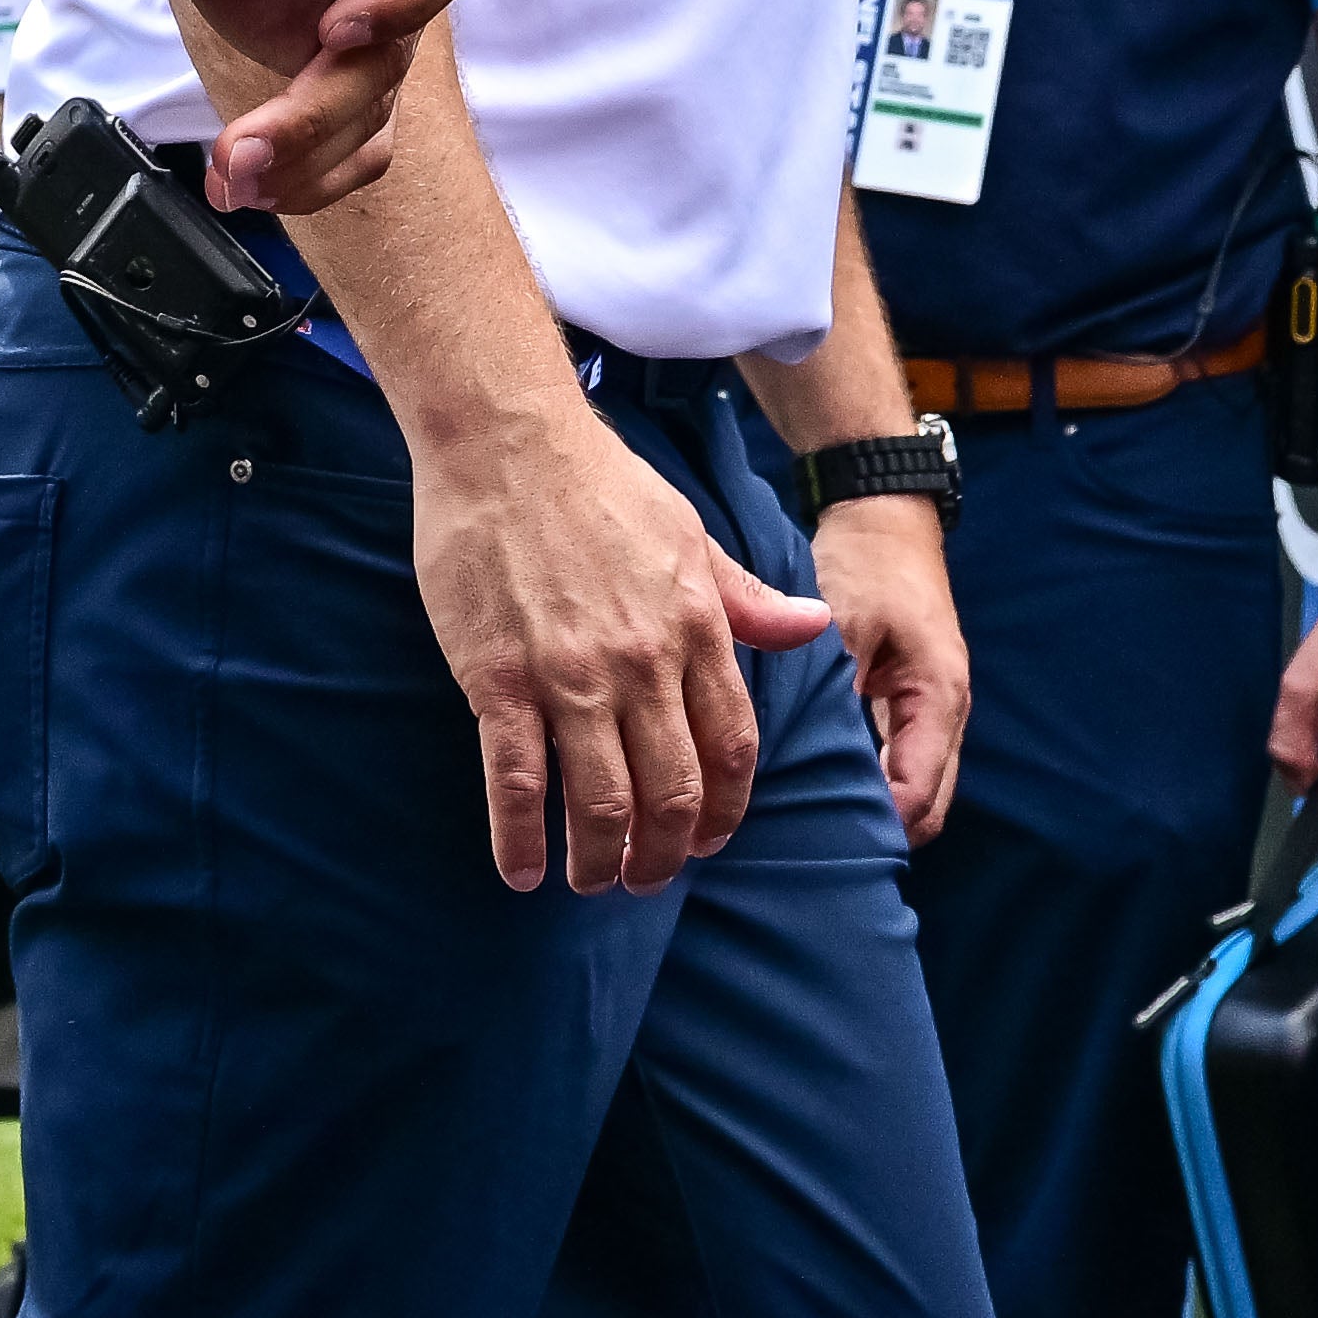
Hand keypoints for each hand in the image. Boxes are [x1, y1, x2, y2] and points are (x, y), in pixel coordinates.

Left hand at [94, 0, 473, 214]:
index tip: (335, 26)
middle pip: (403, 49)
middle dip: (328, 109)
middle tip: (247, 148)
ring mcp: (370, 17)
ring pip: (372, 107)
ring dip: (306, 157)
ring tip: (231, 182)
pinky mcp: (335, 61)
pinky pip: (348, 134)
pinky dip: (306, 173)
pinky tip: (243, 188)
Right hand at [410, 407, 824, 895]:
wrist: (507, 440)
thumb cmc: (600, 484)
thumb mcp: (691, 536)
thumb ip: (748, 600)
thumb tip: (817, 628)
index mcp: (695, 629)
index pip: (731, 750)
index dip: (724, 812)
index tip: (706, 842)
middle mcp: (643, 663)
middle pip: (671, 794)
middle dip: (663, 857)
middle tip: (644, 877)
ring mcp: (570, 676)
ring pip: (600, 803)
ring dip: (598, 861)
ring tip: (590, 878)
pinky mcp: (500, 680)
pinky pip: (517, 782)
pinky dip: (520, 839)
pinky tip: (520, 870)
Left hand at [809, 491, 970, 838]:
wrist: (883, 515)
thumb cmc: (866, 563)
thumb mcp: (844, 624)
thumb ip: (832, 692)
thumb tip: (806, 761)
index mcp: (940, 697)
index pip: (918, 794)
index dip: (874, 824)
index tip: (818, 835)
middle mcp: (946, 712)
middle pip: (926, 804)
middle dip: (878, 827)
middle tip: (810, 840)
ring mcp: (931, 707)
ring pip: (915, 785)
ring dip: (873, 805)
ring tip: (811, 821)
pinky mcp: (910, 698)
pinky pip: (899, 758)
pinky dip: (870, 778)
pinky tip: (820, 781)